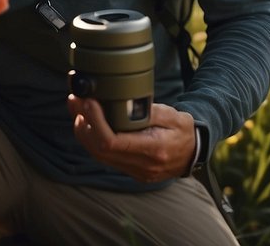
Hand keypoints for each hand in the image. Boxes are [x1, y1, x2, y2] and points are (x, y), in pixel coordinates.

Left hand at [67, 95, 195, 182]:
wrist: (194, 153)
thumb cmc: (184, 130)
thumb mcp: (173, 115)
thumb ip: (149, 110)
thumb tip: (124, 101)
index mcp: (153, 150)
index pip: (112, 142)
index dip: (95, 121)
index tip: (88, 101)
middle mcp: (141, 165)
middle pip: (99, 149)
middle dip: (84, 123)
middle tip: (75, 99)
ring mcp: (134, 171)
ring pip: (98, 155)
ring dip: (84, 130)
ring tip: (77, 107)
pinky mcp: (129, 171)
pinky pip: (104, 157)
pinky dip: (92, 138)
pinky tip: (88, 122)